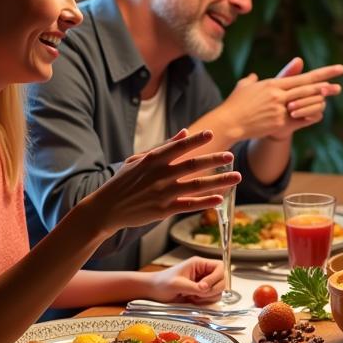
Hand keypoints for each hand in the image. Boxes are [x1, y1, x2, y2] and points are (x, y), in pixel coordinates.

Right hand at [91, 130, 240, 231]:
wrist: (106, 209)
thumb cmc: (123, 182)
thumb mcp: (137, 160)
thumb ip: (163, 146)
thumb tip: (184, 132)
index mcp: (152, 160)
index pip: (178, 147)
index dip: (195, 140)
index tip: (211, 133)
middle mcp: (159, 176)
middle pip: (192, 166)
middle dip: (213, 160)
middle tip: (230, 156)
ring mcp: (162, 194)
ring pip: (195, 186)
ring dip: (218, 182)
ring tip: (236, 177)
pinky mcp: (163, 210)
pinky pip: (188, 205)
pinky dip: (205, 202)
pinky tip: (219, 199)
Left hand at [145, 257, 225, 303]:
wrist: (153, 291)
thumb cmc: (162, 283)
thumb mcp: (177, 284)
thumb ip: (193, 287)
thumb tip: (205, 289)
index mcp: (200, 264)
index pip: (220, 267)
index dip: (215, 278)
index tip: (203, 287)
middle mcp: (204, 273)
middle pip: (222, 280)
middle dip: (212, 289)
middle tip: (198, 294)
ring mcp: (204, 283)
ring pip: (218, 291)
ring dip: (208, 297)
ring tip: (193, 297)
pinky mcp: (202, 293)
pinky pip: (212, 298)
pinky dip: (205, 302)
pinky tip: (193, 300)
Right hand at [222, 58, 342, 141]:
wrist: (228, 122)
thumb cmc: (235, 104)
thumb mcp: (244, 87)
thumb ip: (253, 81)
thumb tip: (254, 77)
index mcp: (273, 84)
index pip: (302, 77)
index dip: (322, 73)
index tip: (337, 69)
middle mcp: (279, 95)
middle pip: (308, 89)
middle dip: (326, 86)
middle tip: (340, 85)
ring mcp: (280, 110)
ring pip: (306, 103)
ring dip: (319, 100)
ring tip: (330, 96)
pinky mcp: (279, 124)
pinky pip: (300, 120)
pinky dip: (309, 117)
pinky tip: (317, 114)